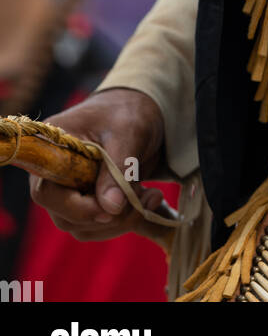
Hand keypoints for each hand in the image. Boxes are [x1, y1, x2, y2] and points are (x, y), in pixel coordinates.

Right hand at [29, 88, 167, 240]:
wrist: (140, 108)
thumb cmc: (127, 111)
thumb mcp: (127, 131)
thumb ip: (118, 168)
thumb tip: (110, 209)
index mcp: (51, 149)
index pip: (46, 192)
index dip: (75, 208)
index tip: (110, 208)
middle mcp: (55, 174)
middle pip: (67, 217)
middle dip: (110, 217)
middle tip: (147, 198)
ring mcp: (71, 191)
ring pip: (86, 227)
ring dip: (122, 220)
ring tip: (153, 196)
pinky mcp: (90, 201)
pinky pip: (102, 225)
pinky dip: (128, 220)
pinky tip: (152, 201)